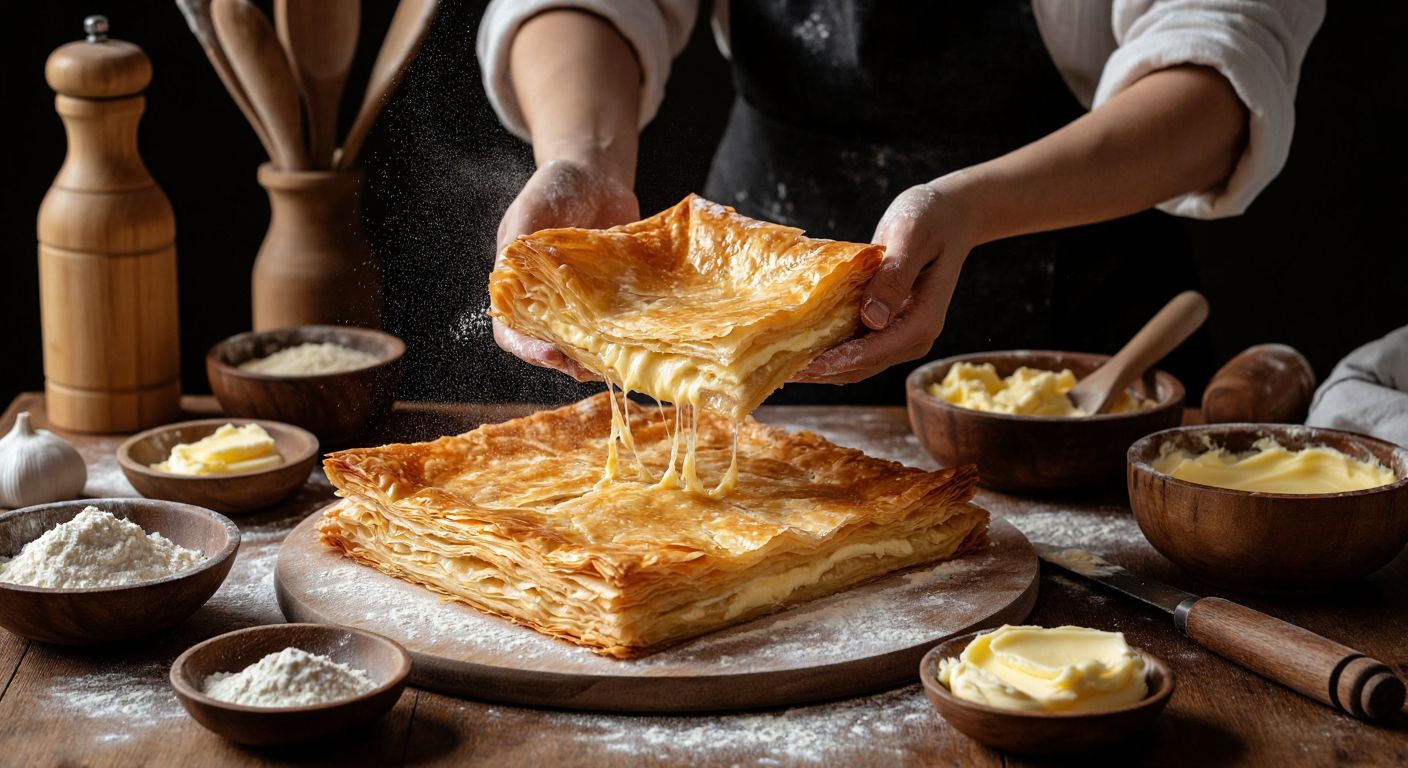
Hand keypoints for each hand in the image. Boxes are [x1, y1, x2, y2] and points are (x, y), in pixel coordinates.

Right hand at [492, 159, 639, 381]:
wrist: (598, 174)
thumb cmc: (556, 187)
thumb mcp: (532, 207)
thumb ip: (520, 238)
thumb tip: (507, 271)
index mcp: (518, 287)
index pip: (512, 332)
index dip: (527, 349)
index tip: (551, 354)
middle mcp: (548, 302)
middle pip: (550, 346)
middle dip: (568, 362)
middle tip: (589, 368)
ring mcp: (581, 303)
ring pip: (585, 343)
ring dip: (598, 356)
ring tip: (616, 362)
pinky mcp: (612, 298)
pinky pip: (616, 326)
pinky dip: (626, 337)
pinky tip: (641, 341)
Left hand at [793, 180, 974, 383]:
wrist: (948, 214)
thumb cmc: (931, 218)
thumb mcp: (911, 237)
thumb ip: (894, 275)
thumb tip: (872, 318)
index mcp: (921, 322)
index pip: (872, 353)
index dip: (836, 361)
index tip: (802, 365)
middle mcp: (910, 336)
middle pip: (859, 367)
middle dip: (820, 371)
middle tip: (775, 369)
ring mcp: (897, 334)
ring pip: (853, 363)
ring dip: (819, 366)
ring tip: (778, 362)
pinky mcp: (885, 325)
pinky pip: (852, 346)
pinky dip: (826, 349)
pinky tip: (796, 343)